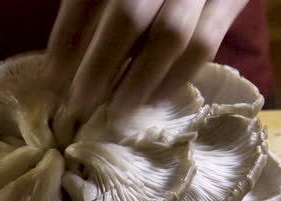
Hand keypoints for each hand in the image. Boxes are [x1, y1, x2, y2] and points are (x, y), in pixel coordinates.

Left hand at [46, 0, 248, 121]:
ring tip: (116, 111)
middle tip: (81, 104)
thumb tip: (58, 64)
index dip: (65, 41)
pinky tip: (152, 98)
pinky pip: (205, 44)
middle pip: (127, 17)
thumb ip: (86, 11)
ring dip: (139, 80)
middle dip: (99, 67)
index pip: (86, 0)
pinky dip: (176, 77)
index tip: (50, 80)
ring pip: (171, 36)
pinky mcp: (230, 0)